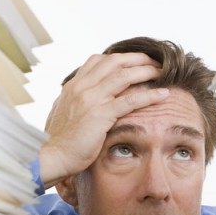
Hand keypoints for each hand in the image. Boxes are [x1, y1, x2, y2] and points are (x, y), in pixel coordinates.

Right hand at [39, 52, 168, 187]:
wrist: (51, 156)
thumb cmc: (59, 141)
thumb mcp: (63, 113)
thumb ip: (73, 102)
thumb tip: (79, 99)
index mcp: (73, 85)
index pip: (98, 61)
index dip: (119, 58)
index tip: (134, 60)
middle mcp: (82, 87)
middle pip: (114, 62)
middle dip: (137, 58)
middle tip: (154, 61)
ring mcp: (91, 99)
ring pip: (124, 76)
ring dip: (146, 71)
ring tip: (163, 72)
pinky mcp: (100, 115)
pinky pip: (130, 100)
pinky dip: (150, 95)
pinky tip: (163, 94)